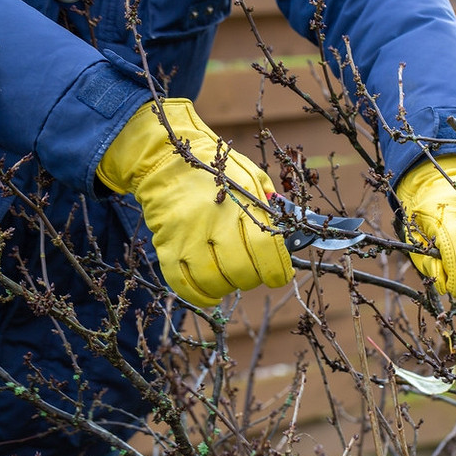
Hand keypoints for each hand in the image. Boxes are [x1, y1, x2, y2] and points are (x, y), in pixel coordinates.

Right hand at [97, 99, 293, 306]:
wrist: (164, 159)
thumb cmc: (215, 170)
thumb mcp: (250, 176)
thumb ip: (272, 203)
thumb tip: (291, 231)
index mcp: (240, 204)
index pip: (265, 249)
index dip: (277, 270)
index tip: (280, 275)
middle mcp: (214, 222)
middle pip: (241, 270)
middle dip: (253, 278)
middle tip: (253, 272)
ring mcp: (188, 236)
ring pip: (214, 281)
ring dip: (228, 287)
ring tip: (231, 277)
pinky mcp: (166, 246)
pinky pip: (182, 284)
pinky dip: (200, 296)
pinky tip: (212, 295)